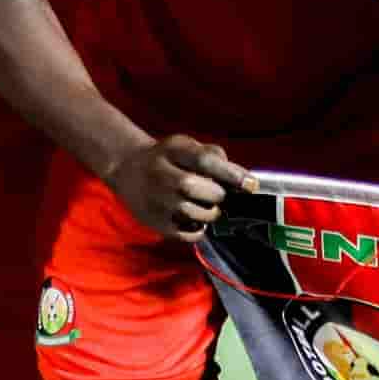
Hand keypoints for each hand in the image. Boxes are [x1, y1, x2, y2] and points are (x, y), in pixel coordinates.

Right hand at [103, 134, 252, 241]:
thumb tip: (239, 176)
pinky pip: (188, 234)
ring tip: (208, 206)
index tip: (252, 184)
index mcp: (173, 150)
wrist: (127, 168)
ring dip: (211, 212)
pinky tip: (196, 218)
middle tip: (220, 195)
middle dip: (219, 194)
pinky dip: (200, 229)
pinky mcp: (155, 224)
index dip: (231, 174)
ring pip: (196, 213)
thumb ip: (212, 154)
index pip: (205, 161)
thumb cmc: (167, 158)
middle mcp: (161, 175)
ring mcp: (157, 201)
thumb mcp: (185, 145)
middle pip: (201, 189)